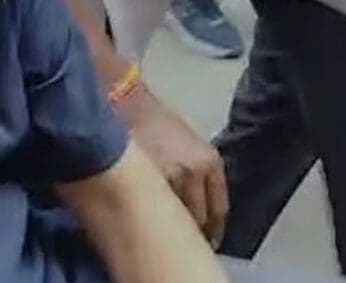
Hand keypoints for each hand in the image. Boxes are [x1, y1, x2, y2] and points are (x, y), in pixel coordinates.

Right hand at [114, 84, 227, 246]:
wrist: (126, 102)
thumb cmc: (153, 120)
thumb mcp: (187, 144)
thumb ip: (196, 172)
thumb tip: (196, 205)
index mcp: (210, 161)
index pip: (219, 208)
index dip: (214, 229)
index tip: (210, 241)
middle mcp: (196, 170)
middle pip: (200, 217)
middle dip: (194, 231)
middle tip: (185, 242)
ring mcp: (172, 177)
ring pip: (176, 218)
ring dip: (172, 227)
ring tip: (162, 232)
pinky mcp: (148, 179)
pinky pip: (154, 209)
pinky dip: (152, 216)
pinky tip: (145, 218)